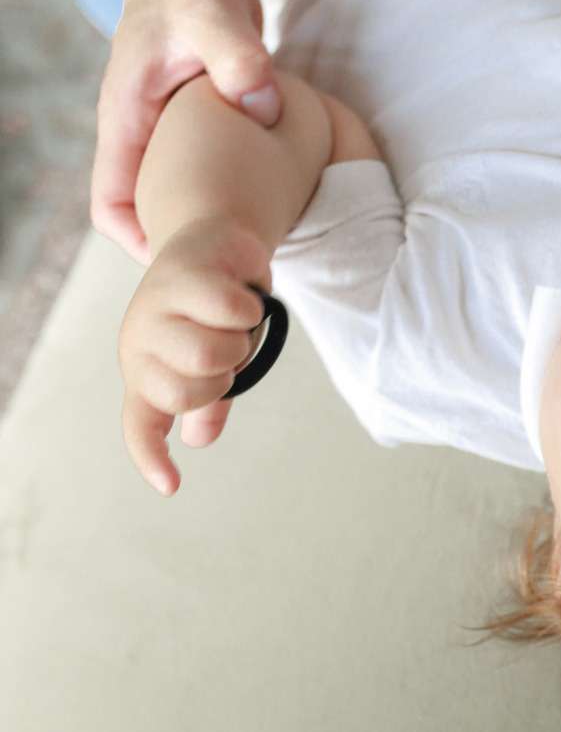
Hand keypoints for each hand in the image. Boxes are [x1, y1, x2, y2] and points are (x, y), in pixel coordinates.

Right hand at [93, 0, 279, 264]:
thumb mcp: (212, 15)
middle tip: (236, 268)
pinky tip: (282, 201)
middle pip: (149, 210)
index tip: (186, 264)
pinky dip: (240, 188)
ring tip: (262, 245)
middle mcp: (144, 132)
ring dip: (216, 218)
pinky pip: (213, 170)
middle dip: (185, 242)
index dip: (141, 242)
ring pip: (182, 194)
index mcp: (127, 119)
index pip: (112, 203)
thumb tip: (264, 108)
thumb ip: (238, 60)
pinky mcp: (203, 123)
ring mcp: (171, 130)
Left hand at [119, 220, 270, 494]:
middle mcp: (140, 342)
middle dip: (225, 372)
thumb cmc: (210, 310)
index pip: (141, 424)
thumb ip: (206, 401)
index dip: (152, 457)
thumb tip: (197, 439)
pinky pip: (231, 311)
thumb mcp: (209, 361)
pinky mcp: (183, 274)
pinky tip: (241, 291)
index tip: (170, 486)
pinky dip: (250, 306)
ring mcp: (156, 307)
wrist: (216, 245)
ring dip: (240, 339)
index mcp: (145, 370)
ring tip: (232, 318)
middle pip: (191, 389)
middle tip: (226, 345)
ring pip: (212, 353)